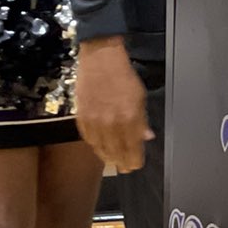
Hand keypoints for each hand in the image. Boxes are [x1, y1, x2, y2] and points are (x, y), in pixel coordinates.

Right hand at [75, 38, 153, 172]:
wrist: (100, 59)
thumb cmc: (123, 76)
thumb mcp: (140, 97)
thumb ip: (142, 120)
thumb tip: (146, 137)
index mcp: (129, 118)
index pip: (132, 148)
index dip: (134, 160)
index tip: (136, 165)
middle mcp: (111, 123)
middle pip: (116, 152)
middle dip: (122, 162)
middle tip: (125, 168)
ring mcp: (94, 121)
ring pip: (100, 148)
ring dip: (108, 157)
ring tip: (113, 162)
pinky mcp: (81, 116)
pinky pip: (87, 138)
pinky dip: (94, 146)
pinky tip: (99, 148)